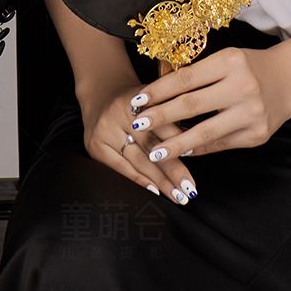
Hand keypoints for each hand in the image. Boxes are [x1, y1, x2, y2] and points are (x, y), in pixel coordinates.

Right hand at [81, 79, 198, 205]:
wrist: (100, 94)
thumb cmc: (135, 101)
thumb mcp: (153, 98)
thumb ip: (170, 116)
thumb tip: (195, 144)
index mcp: (137, 98)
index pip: (160, 123)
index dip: (178, 139)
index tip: (195, 154)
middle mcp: (118, 114)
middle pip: (150, 145)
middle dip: (173, 170)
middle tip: (190, 188)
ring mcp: (105, 131)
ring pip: (138, 160)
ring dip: (160, 181)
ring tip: (178, 196)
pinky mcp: (96, 147)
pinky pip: (121, 168)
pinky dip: (140, 180)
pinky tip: (155, 191)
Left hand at [127, 31, 290, 176]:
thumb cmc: (250, 65)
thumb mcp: (225, 58)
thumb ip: (197, 74)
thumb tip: (158, 93)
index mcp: (229, 62)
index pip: (186, 79)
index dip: (159, 91)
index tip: (137, 101)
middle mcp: (242, 87)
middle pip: (191, 106)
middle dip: (161, 117)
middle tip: (137, 126)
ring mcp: (251, 114)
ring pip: (205, 133)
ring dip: (176, 144)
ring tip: (154, 152)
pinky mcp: (257, 136)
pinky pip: (221, 145)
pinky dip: (199, 149)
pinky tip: (181, 152)